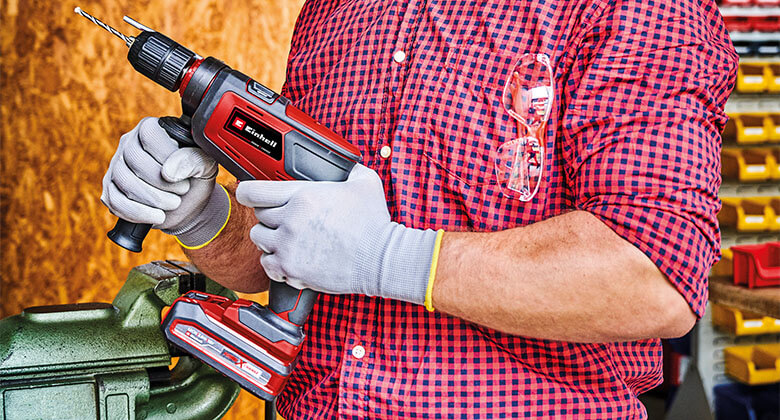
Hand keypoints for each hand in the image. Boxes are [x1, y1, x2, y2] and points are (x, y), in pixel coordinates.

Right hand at [101, 117, 228, 246]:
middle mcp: (129, 144)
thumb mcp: (206, 165)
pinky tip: (157, 216)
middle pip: (135, 159)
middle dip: (163, 182)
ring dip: (153, 198)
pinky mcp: (111, 190)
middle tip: (182, 190)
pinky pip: (115, 201)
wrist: (189, 205)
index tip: (184, 172)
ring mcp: (116, 167)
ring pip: (124, 181)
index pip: (149, 134)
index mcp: (152, 129)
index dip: (167, 155)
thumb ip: (194, 159)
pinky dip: (139, 213)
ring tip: (174, 203)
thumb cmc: (195, 178)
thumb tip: (169, 171)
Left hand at [235, 164, 438, 304]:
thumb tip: (348, 165)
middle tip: (285, 218)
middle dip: (269, 215)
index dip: (246, 191)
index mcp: (303, 196)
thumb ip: (350, 170)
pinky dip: (274, 261)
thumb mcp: (366, 183)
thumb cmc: (374, 224)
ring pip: (259, 239)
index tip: (246, 192)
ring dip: (269, 237)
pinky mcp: (292, 270)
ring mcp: (288, 247)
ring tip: (286, 238)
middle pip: (258, 215)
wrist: (380, 260)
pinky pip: (267, 264)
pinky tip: (288, 257)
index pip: (255, 191)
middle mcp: (291, 220)